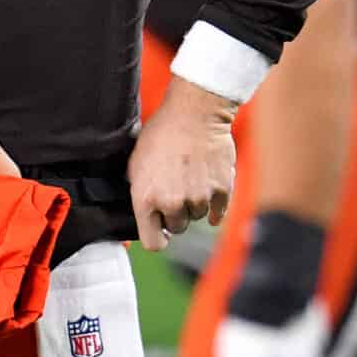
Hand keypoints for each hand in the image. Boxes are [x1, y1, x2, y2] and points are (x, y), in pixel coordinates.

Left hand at [129, 78, 238, 251]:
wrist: (194, 113)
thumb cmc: (161, 134)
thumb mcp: (135, 164)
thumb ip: (140, 193)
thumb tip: (146, 213)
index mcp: (146, 199)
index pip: (153, 243)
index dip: (157, 236)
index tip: (160, 228)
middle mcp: (173, 203)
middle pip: (178, 228)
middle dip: (176, 214)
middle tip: (176, 190)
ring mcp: (199, 198)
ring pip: (197, 216)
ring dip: (194, 203)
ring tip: (190, 177)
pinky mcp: (221, 190)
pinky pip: (218, 211)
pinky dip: (215, 204)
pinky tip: (208, 189)